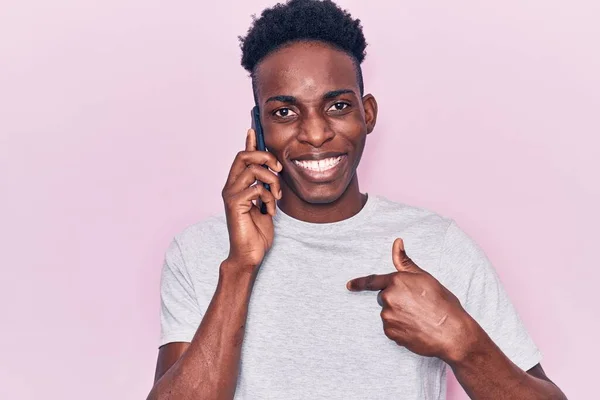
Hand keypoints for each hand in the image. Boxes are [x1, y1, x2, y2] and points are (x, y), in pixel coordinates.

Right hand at [221, 129, 282, 269]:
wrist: (250, 254)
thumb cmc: (257, 231)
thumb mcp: (266, 204)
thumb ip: (266, 187)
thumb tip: (273, 172)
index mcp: (238, 184)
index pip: (242, 157)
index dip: (249, 142)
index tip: (254, 128)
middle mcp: (231, 186)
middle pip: (244, 156)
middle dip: (265, 157)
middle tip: (279, 170)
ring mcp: (231, 195)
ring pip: (253, 170)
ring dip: (272, 181)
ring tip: (277, 198)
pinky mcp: (234, 204)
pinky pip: (256, 188)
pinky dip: (268, 197)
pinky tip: (270, 210)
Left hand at [347, 238, 473, 361]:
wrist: (452, 333)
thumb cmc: (443, 304)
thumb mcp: (426, 278)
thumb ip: (406, 262)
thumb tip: (397, 242)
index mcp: (396, 281)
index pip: (372, 281)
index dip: (359, 283)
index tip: (349, 285)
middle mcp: (388, 298)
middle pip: (384, 298)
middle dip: (396, 300)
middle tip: (416, 305)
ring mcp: (388, 317)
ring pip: (388, 313)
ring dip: (398, 315)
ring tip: (419, 318)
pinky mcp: (390, 333)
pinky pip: (391, 329)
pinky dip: (400, 329)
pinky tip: (415, 328)